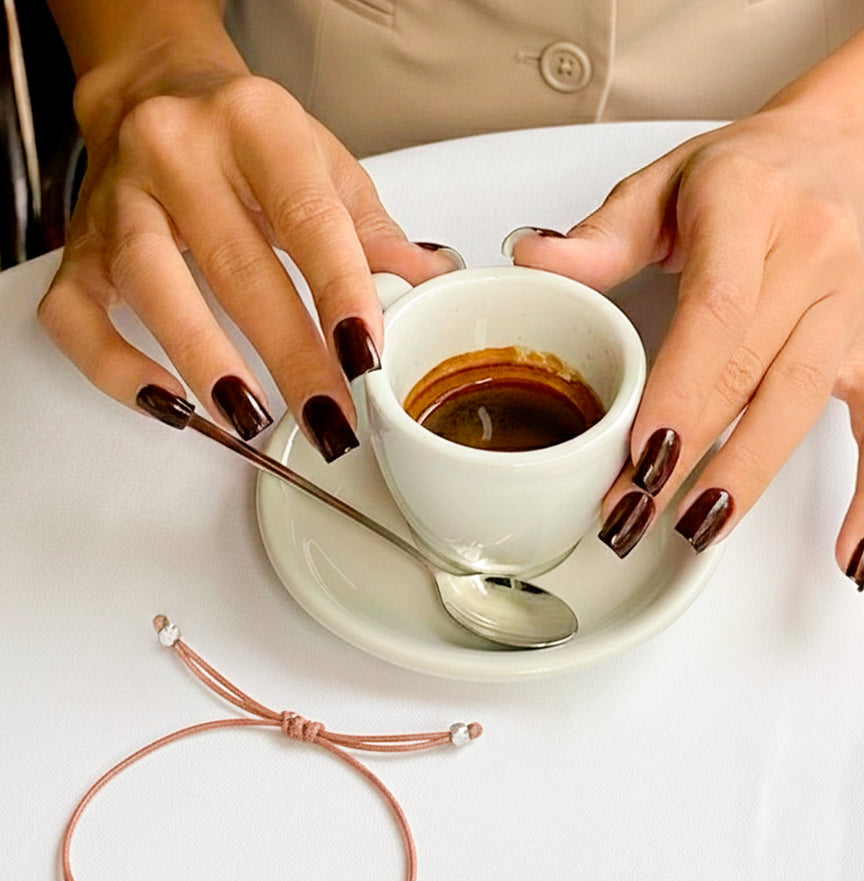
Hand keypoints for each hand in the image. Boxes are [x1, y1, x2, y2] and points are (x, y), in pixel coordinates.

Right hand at [38, 59, 459, 458]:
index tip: (366, 359)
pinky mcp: (79, 246)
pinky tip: (168, 405)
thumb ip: (369, 229)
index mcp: (255, 125)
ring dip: (206, 362)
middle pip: (239, 266)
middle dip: (291, 356)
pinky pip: (76, 316)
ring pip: (155, 286)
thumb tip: (427, 281)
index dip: (340, 294)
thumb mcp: (322, 165)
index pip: (307, 219)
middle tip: (330, 418)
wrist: (155, 92)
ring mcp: (120, 199)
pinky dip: (115, 369)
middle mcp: (177, 152)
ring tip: (252, 418)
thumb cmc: (247, 139)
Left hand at [507, 63, 863, 586]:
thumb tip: (533, 259)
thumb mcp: (667, 183)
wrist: (843, 146)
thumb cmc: (751, 171)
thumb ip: (602, 235)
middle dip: (689, 453)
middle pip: (750, 370)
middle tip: (633, 513)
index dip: (678, 390)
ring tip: (700, 528)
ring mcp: (852, 303)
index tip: (639, 454)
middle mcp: (813, 255)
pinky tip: (851, 551)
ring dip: (749, 473)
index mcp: (751, 208)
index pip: (717, 312)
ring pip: (801, 401)